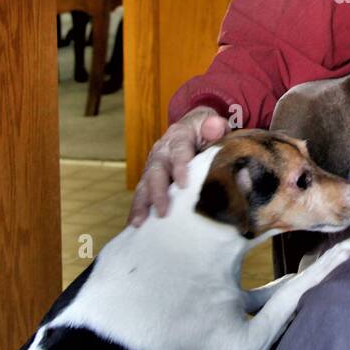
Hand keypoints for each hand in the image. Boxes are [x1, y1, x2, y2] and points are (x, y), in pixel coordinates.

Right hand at [128, 106, 229, 225]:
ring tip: (138, 223)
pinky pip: (142, 195)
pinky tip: (134, 226)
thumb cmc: (205, 130)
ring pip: (144, 185)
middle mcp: (161, 153)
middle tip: (162, 211)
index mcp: (178, 138)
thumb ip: (214, 126)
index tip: (183, 185)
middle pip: (156, 172)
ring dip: (141, 204)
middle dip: (158, 192)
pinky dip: (137, 209)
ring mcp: (153, 167)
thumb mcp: (212, 124)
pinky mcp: (150, 180)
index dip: (180, 167)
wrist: (192, 128)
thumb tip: (215, 127)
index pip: (179, 152)